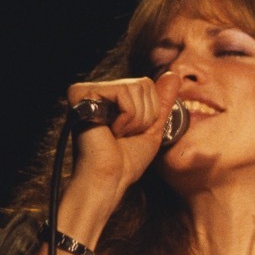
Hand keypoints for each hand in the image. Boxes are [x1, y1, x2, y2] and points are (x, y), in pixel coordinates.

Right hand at [65, 71, 181, 204]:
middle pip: (143, 83)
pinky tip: (110, 131)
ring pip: (136, 87)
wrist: (109, 179)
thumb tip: (173, 75)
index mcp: (110, 98)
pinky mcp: (82, 93)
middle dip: (145, 115)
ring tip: (117, 134)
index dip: (151, 111)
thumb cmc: (126, 160)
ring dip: (136, 118)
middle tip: (125, 134)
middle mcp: (96, 91)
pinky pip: (124, 92)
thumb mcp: (152, 127)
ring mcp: (87, 91)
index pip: (146, 84)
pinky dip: (126, 117)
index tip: (133, 132)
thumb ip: (162, 101)